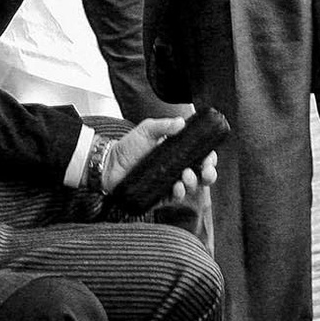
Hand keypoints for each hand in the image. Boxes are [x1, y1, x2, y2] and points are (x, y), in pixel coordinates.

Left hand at [102, 115, 220, 201]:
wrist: (110, 163)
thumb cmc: (128, 146)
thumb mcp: (147, 130)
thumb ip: (164, 125)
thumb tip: (182, 122)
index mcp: (178, 152)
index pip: (200, 156)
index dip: (209, 159)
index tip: (210, 158)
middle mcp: (176, 168)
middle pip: (201, 174)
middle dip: (209, 174)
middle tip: (206, 171)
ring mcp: (169, 182)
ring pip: (191, 187)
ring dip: (194, 183)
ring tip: (186, 176)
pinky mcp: (159, 195)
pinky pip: (174, 198)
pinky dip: (179, 193)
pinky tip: (177, 187)